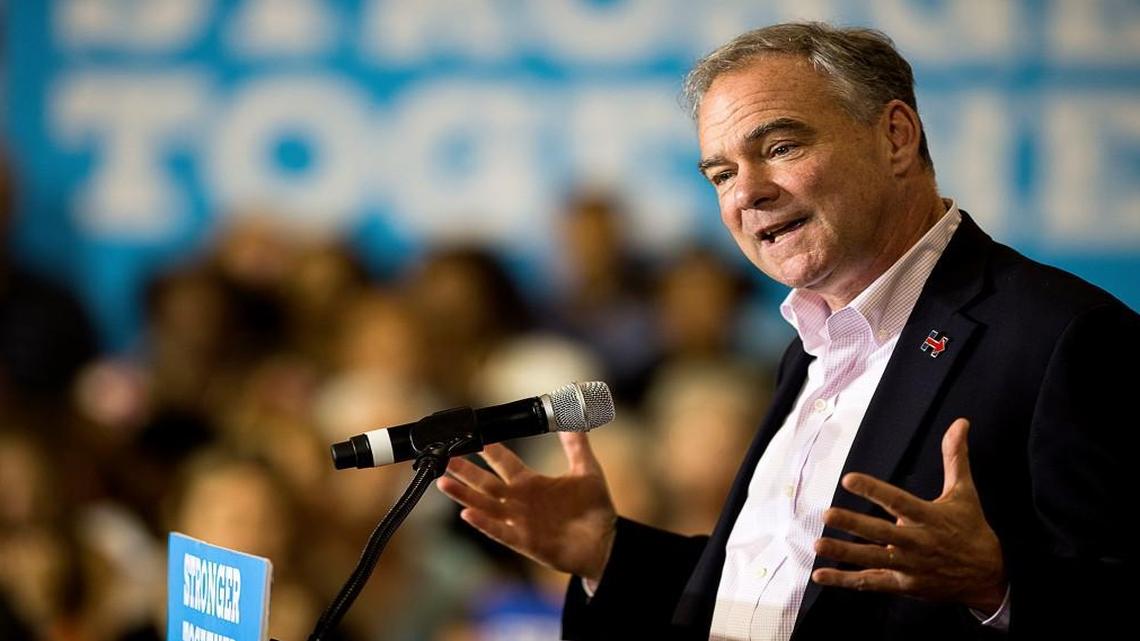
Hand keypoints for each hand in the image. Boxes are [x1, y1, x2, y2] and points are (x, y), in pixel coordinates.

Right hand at [435, 432, 616, 582]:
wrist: (605, 543)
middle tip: (446, 456)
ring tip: (443, 481)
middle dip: (465, 470)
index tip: (474, 434)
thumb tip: (573, 417)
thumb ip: (576, 444)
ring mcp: (520, 521)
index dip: (490, 449)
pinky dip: (483, 523)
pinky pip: (499, 531)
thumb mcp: (586, 470)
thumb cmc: (594, 509)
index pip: (504, 462)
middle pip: (486, 482)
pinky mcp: (524, 541)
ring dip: (464, 494)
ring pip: (485, 505)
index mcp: (531, 483)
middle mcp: (520, 501)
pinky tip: (467, 514)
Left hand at [812, 418, 1006, 613]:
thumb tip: (960, 422)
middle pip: (881, 533)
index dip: (874, 490)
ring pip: (872, 559)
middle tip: (828, 515)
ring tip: (818, 544)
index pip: (898, 501)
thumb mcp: (964, 492)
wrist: (988, 576)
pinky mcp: (904, 584)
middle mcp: (917, 542)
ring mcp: (909, 566)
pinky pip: (871, 582)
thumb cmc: (971, 529)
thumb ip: (955, 457)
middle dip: (854, 525)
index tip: (849, 479)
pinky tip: (821, 575)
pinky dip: (846, 580)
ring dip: (844, 553)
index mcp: (929, 517)